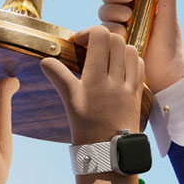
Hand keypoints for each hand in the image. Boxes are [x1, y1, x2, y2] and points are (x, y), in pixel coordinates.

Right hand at [40, 25, 144, 144]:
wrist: (108, 151)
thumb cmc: (86, 126)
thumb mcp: (69, 100)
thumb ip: (59, 76)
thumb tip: (44, 60)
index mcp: (96, 78)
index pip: (100, 36)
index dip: (89, 32)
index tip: (79, 41)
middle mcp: (115, 79)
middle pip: (116, 39)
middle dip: (103, 37)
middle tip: (92, 47)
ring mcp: (129, 85)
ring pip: (131, 49)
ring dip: (118, 47)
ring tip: (107, 57)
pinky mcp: (137, 92)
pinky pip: (139, 65)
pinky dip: (131, 59)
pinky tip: (119, 67)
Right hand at [97, 0, 183, 92]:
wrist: (164, 73)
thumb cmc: (170, 48)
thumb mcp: (169, 22)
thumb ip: (167, 2)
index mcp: (141, 4)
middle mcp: (127, 13)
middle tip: (130, 5)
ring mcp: (117, 27)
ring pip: (103, 11)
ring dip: (113, 14)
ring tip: (127, 26)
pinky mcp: (110, 42)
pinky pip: (99, 30)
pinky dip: (108, 30)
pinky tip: (120, 34)